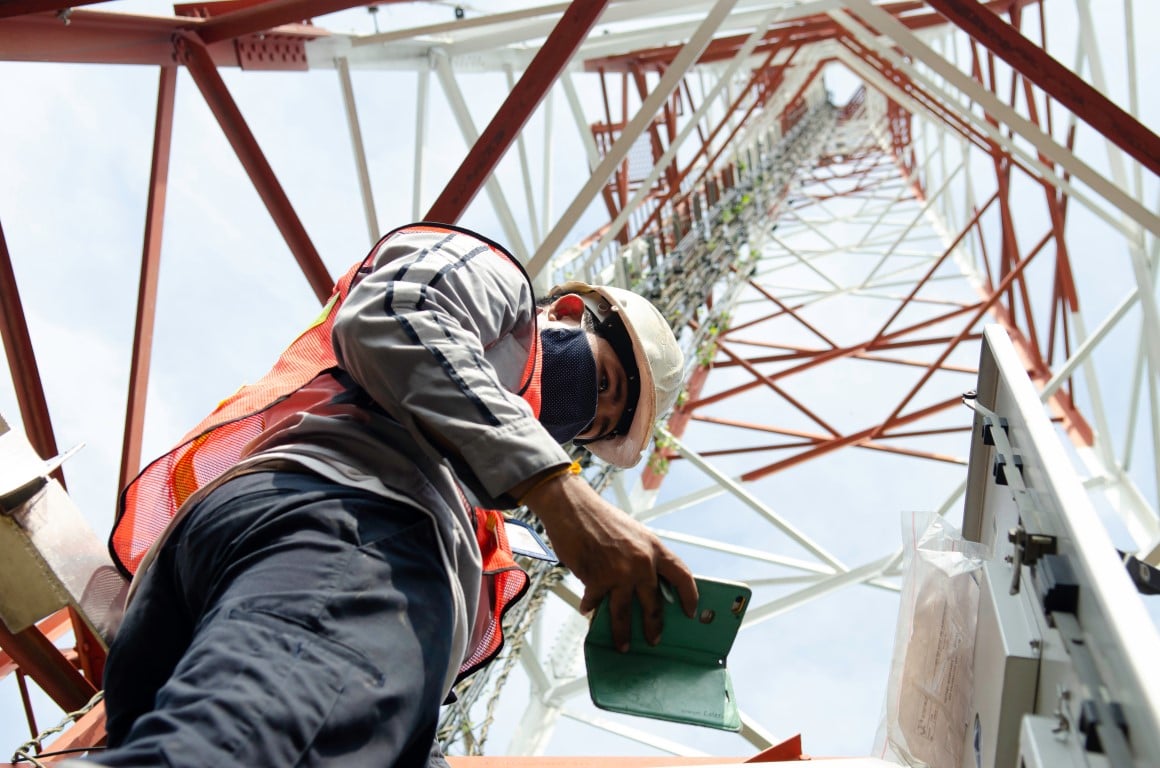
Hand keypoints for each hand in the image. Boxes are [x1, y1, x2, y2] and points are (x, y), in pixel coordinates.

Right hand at [522, 472, 697, 651]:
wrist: (573, 508)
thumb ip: (641, 557)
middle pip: (654, 603)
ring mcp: (620, 573)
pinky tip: (587, 610)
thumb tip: (643, 585)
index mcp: (653, 547)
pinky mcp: (597, 580)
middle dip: (654, 626)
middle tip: (654, 639)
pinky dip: (590, 608)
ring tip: (622, 644)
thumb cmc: (600, 517)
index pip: (682, 575)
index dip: (690, 595)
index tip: (691, 611)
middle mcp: (641, 562)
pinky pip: (595, 603)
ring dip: (623, 633)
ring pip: (625, 613)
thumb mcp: (632, 534)